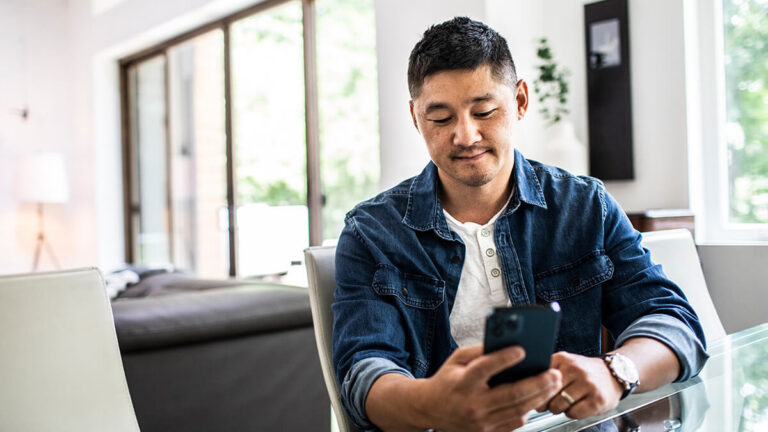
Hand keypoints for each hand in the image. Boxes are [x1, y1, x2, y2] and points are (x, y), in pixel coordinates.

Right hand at [417, 345, 561, 431]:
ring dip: (540, 397)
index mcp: (463, 382)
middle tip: (554, 373)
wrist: (429, 408)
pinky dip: (528, 410)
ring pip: (519, 410)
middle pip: (513, 394)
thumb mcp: (457, 359)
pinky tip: (536, 398)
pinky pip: (515, 423)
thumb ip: (480, 351)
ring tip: (552, 384)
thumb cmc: (446, 380)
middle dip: (539, 382)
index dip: (505, 358)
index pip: (486, 368)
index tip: (523, 350)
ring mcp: (480, 422)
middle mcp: (472, 404)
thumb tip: (507, 343)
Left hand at [542, 351, 622, 418]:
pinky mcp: (597, 399)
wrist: (614, 374)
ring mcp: (587, 384)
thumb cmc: (584, 373)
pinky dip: (572, 414)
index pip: (540, 379)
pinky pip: (574, 413)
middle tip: (551, 402)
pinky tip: (577, 406)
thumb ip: (548, 373)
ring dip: (558, 409)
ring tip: (565, 404)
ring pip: (559, 405)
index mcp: (563, 359)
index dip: (536, 390)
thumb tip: (528, 390)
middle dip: (546, 402)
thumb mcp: (566, 364)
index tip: (538, 395)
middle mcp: (575, 369)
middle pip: (548, 394)